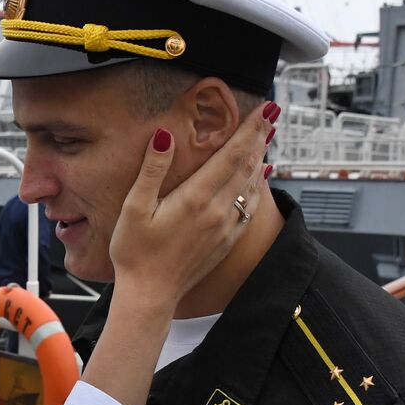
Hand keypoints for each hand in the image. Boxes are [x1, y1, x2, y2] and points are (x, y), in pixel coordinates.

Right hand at [109, 104, 272, 304]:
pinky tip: (260, 179)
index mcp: (196, 198)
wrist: (150, 295)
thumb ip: (152, 170)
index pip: (231, 155)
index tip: (264, 109)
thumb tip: (164, 136)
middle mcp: (217, 211)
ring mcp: (225, 228)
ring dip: (260, 159)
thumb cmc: (135, 253)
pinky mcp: (226, 242)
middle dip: (259, 138)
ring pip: (250, 186)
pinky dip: (257, 189)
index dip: (249, 130)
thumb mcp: (134, 208)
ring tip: (267, 139)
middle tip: (270, 115)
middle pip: (246, 166)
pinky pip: (249, 209)